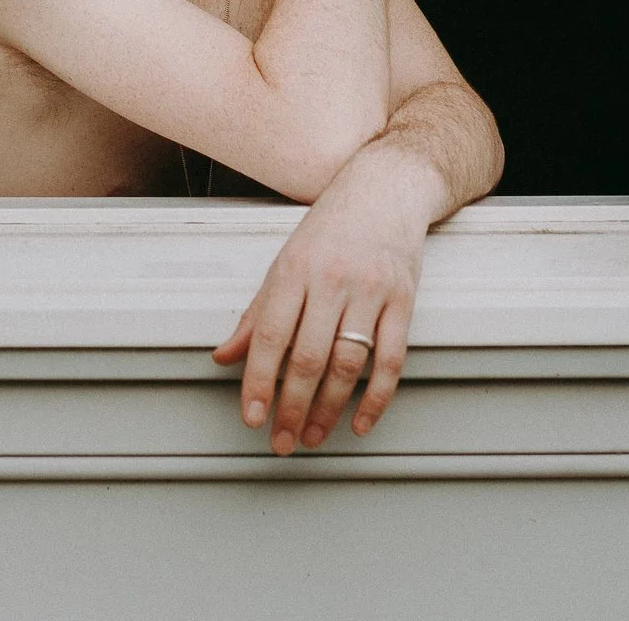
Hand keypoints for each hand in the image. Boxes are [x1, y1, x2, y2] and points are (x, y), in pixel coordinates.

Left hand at [212, 140, 443, 454]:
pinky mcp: (403, 300)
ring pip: (347, 363)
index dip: (258, 380)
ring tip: (314, 435)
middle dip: (292, 407)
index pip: (270, 334)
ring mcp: (370, 290)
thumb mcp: (285, 260)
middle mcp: (331, 279)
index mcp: (294, 268)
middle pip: (307, 357)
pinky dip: (376, 398)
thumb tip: (224, 356)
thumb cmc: (331, 226)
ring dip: (329, 409)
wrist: (386, 188)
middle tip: (282, 441)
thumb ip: (256, 313)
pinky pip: (391, 359)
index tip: (251, 417)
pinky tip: (361, 422)